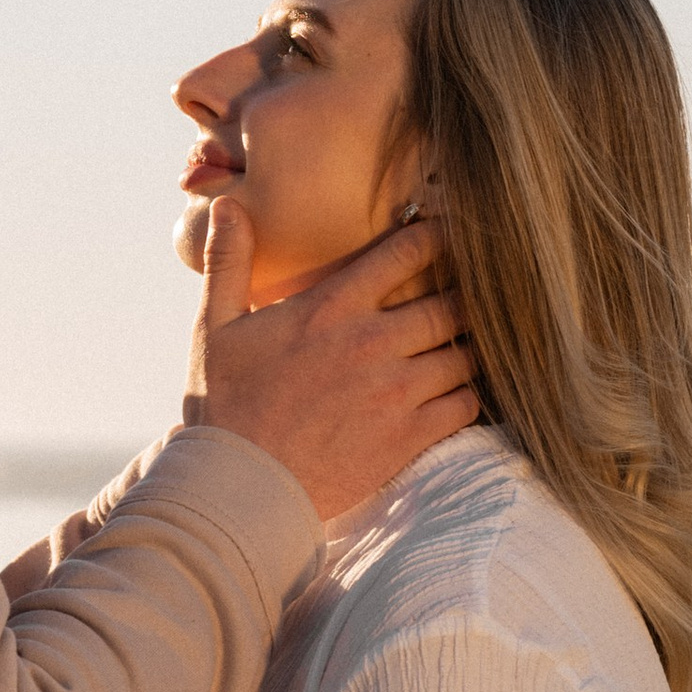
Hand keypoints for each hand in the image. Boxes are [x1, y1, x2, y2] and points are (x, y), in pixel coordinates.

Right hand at [185, 200, 478, 522]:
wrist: (238, 487)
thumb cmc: (225, 406)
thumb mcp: (215, 327)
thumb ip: (228, 262)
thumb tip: (227, 204)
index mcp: (331, 308)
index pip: (407, 251)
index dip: (438, 235)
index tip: (451, 231)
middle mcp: (371, 343)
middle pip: (451, 301)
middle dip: (467, 294)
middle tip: (475, 292)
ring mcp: (394, 392)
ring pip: (465, 353)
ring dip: (470, 345)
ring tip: (469, 342)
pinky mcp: (407, 437)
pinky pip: (465, 404)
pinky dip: (470, 394)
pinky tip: (459, 390)